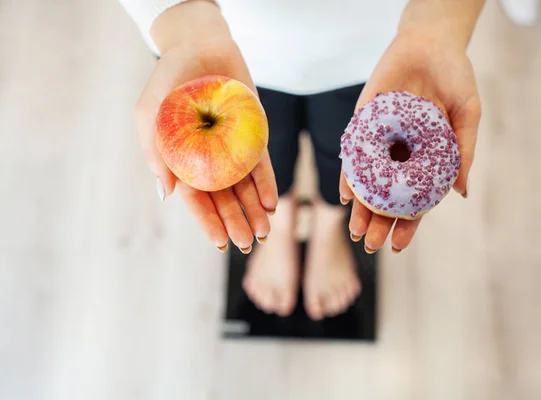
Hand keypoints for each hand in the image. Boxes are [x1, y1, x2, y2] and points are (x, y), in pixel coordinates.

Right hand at [135, 2, 276, 252]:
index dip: (208, 222)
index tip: (220, 243)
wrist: (200, 45)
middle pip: (224, 198)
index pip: (196, 198)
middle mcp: (209, 159)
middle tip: (247, 243)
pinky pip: (261, 163)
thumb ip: (155, 151)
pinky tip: (272, 203)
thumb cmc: (168, 78)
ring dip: (254, 210)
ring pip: (244, 186)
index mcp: (182, 160)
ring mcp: (232, 148)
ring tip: (265, 232)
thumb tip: (165, 195)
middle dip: (236, 222)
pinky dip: (266, 183)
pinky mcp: (252, 134)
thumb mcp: (151, 112)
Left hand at [339, 32, 481, 252]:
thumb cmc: (455, 77)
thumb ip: (463, 152)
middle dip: (379, 223)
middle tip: (371, 244)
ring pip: (368, 181)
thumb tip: (461, 193)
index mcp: (426, 158)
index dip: (407, 224)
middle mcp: (401, 154)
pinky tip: (346, 194)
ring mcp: (380, 140)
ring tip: (356, 230)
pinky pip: (353, 153)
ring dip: (361, 207)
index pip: (413, 199)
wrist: (430, 41)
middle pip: (386, 196)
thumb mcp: (467, 115)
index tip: (399, 246)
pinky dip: (349, 173)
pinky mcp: (363, 123)